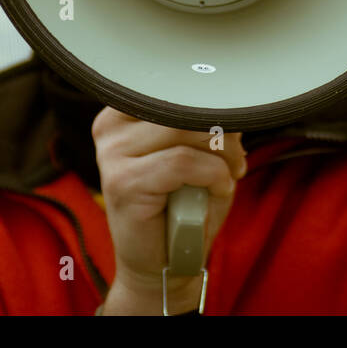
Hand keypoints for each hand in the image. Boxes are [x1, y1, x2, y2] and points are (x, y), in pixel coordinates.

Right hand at [91, 107, 244, 313]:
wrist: (166, 263)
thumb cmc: (186, 205)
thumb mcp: (200, 153)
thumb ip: (206, 122)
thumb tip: (231, 98)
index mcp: (124, 112)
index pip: (175, 84)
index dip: (210, 103)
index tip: (229, 128)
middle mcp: (111, 127)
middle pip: (183, 105)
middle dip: (222, 132)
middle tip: (235, 161)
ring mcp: (112, 154)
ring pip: (185, 130)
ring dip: (221, 156)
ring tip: (226, 177)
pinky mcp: (124, 182)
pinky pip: (183, 162)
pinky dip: (212, 175)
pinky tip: (217, 190)